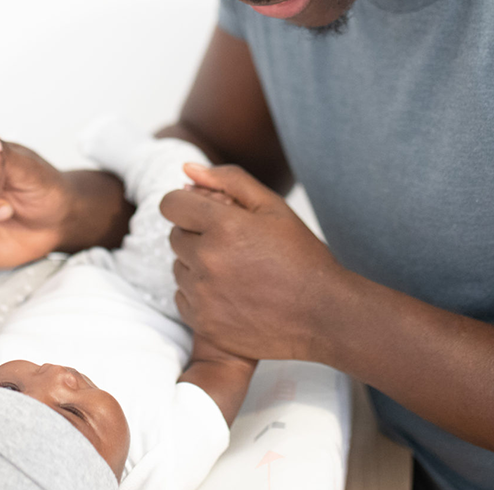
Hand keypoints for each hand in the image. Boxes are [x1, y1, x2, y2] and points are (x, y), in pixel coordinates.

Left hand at [162, 163, 345, 361]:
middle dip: (198, 235)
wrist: (322, 314)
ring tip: (236, 272)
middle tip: (234, 246)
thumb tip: (186, 169)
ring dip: (197, 266)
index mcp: (224, 226)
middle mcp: (207, 260)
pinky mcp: (203, 324)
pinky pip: (182, 298)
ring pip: (178, 268)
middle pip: (176, 236)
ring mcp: (203, 295)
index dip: (187, 204)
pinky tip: (230, 294)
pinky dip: (199, 295)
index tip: (203, 214)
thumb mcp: (273, 207)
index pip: (171, 204)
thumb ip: (229, 181)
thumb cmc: (300, 256)